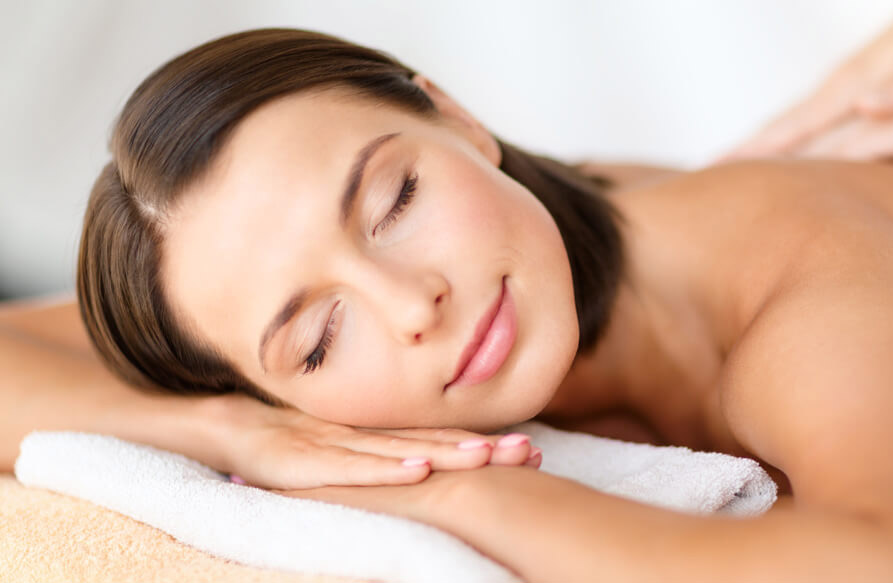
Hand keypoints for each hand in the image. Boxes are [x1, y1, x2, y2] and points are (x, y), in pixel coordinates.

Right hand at [200, 394, 540, 489]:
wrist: (212, 429)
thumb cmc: (275, 442)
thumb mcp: (332, 451)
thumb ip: (371, 455)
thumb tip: (419, 466)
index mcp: (371, 435)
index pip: (434, 438)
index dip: (479, 441)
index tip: (528, 447)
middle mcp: (359, 437)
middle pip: (429, 441)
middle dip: (481, 448)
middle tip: (530, 452)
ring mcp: (332, 447)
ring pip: (399, 452)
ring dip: (447, 454)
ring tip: (490, 457)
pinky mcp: (303, 464)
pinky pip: (350, 469)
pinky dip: (386, 470)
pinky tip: (418, 470)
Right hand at [723, 0, 892, 159]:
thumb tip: (864, 107)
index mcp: (848, 85)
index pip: (792, 125)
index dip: (757, 152)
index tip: (718, 174)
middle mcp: (837, 86)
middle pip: (782, 125)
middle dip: (744, 151)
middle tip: (705, 180)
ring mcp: (844, 88)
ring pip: (795, 123)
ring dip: (767, 147)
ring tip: (736, 171)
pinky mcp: (856, 91)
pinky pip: (815, 122)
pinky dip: (796, 141)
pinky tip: (795, 155)